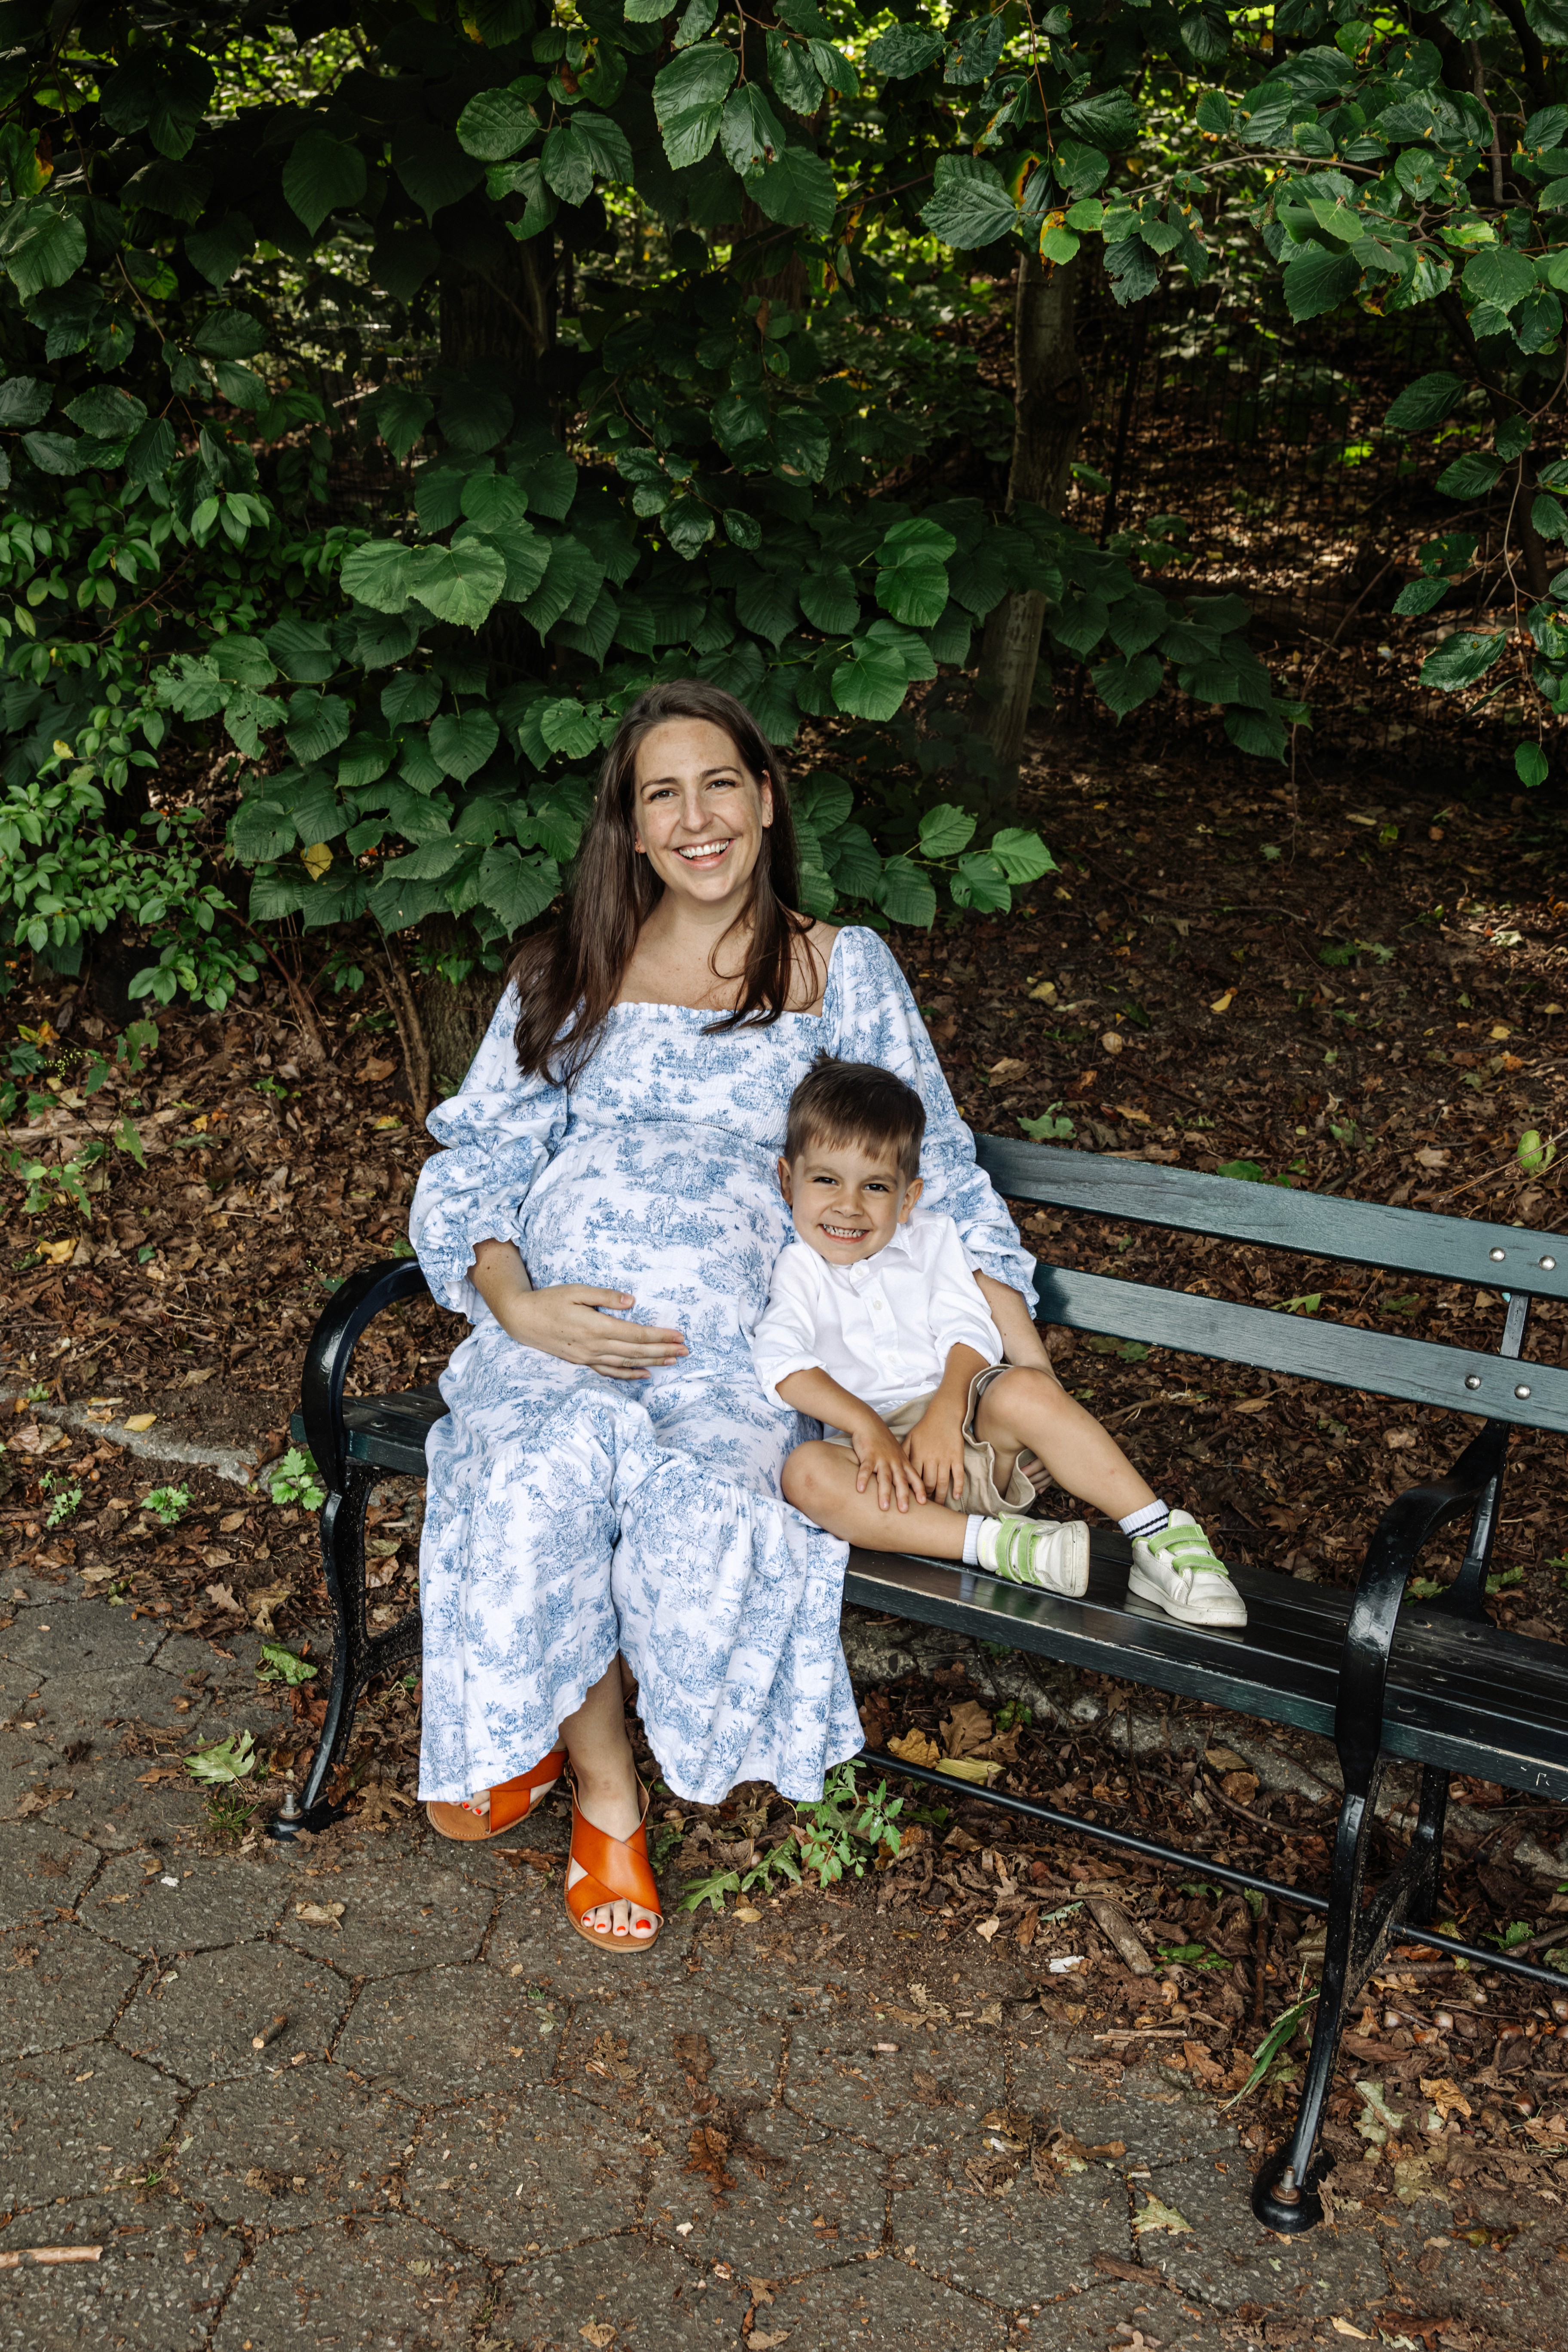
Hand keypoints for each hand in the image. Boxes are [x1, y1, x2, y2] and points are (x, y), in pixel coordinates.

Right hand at [502, 1284, 687, 1381]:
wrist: (523, 1319)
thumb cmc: (550, 1300)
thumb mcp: (577, 1290)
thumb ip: (605, 1296)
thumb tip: (632, 1302)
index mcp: (596, 1327)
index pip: (636, 1334)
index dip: (660, 1336)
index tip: (679, 1335)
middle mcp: (595, 1346)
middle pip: (637, 1351)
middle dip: (664, 1351)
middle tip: (686, 1350)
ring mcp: (589, 1357)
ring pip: (627, 1363)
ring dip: (652, 1363)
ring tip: (673, 1361)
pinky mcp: (583, 1361)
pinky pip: (610, 1372)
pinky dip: (629, 1375)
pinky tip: (644, 1375)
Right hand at [849, 1417, 928, 1513]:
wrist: (870, 1424)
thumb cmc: (884, 1442)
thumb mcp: (897, 1454)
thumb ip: (902, 1469)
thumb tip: (907, 1487)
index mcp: (903, 1462)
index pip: (914, 1478)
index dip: (919, 1490)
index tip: (924, 1503)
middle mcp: (895, 1461)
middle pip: (901, 1480)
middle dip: (903, 1496)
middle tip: (904, 1511)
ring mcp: (882, 1458)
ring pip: (884, 1477)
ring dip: (884, 1492)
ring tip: (884, 1507)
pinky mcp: (868, 1455)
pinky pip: (865, 1468)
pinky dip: (863, 1479)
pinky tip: (860, 1490)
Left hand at [904, 1407, 967, 1508]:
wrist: (944, 1414)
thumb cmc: (925, 1427)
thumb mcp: (910, 1438)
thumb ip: (903, 1453)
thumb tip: (893, 1466)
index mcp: (917, 1455)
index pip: (913, 1478)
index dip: (911, 1491)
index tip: (910, 1500)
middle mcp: (930, 1458)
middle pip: (927, 1484)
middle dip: (926, 1497)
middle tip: (925, 1506)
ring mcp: (945, 1458)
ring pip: (942, 1483)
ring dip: (940, 1497)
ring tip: (938, 1506)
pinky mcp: (957, 1457)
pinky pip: (958, 1475)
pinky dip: (958, 1487)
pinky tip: (956, 1497)